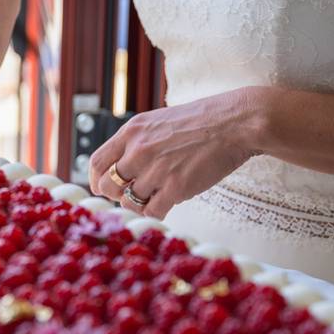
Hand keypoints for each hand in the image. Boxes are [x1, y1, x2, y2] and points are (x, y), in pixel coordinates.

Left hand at [88, 89, 260, 218]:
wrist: (237, 122)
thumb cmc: (202, 121)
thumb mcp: (158, 121)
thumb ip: (136, 142)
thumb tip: (120, 166)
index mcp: (131, 132)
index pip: (97, 162)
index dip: (96, 178)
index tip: (101, 187)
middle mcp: (138, 151)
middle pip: (108, 185)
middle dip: (116, 194)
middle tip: (131, 194)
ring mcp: (156, 170)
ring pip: (130, 201)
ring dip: (139, 203)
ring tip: (156, 195)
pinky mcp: (176, 187)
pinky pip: (152, 211)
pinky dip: (156, 212)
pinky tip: (167, 203)